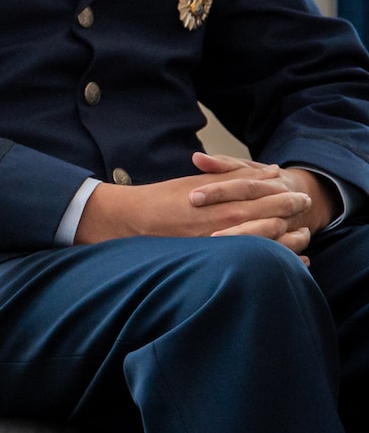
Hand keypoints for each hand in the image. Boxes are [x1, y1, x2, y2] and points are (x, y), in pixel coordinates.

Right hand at [75, 154, 311, 250]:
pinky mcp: (212, 259)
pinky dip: (272, 258)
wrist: (129, 222)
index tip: (298, 193)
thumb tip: (268, 172)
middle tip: (303, 207)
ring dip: (287, 238)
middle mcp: (223, 223)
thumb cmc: (161, 199)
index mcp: (219, 201)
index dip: (284, 195)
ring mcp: (219, 244)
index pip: (263, 197)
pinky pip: (251, 260)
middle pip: (270, 219)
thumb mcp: (197, 181)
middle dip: (290, 212)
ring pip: (265, 242)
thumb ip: (232, 176)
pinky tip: (281, 257)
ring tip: (299, 233)